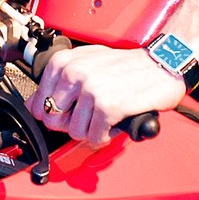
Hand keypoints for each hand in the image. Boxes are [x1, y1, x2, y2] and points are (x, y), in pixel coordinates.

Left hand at [33, 45, 184, 147]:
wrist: (163, 64)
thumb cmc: (128, 65)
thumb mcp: (87, 63)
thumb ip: (60, 81)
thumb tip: (35, 105)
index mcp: (63, 62)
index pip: (37, 105)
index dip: (54, 115)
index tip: (69, 113)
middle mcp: (74, 73)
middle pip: (53, 121)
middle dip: (71, 125)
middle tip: (90, 116)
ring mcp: (91, 89)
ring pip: (74, 132)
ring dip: (91, 130)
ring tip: (105, 117)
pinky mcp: (108, 106)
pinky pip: (94, 137)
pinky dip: (105, 136)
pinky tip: (114, 123)